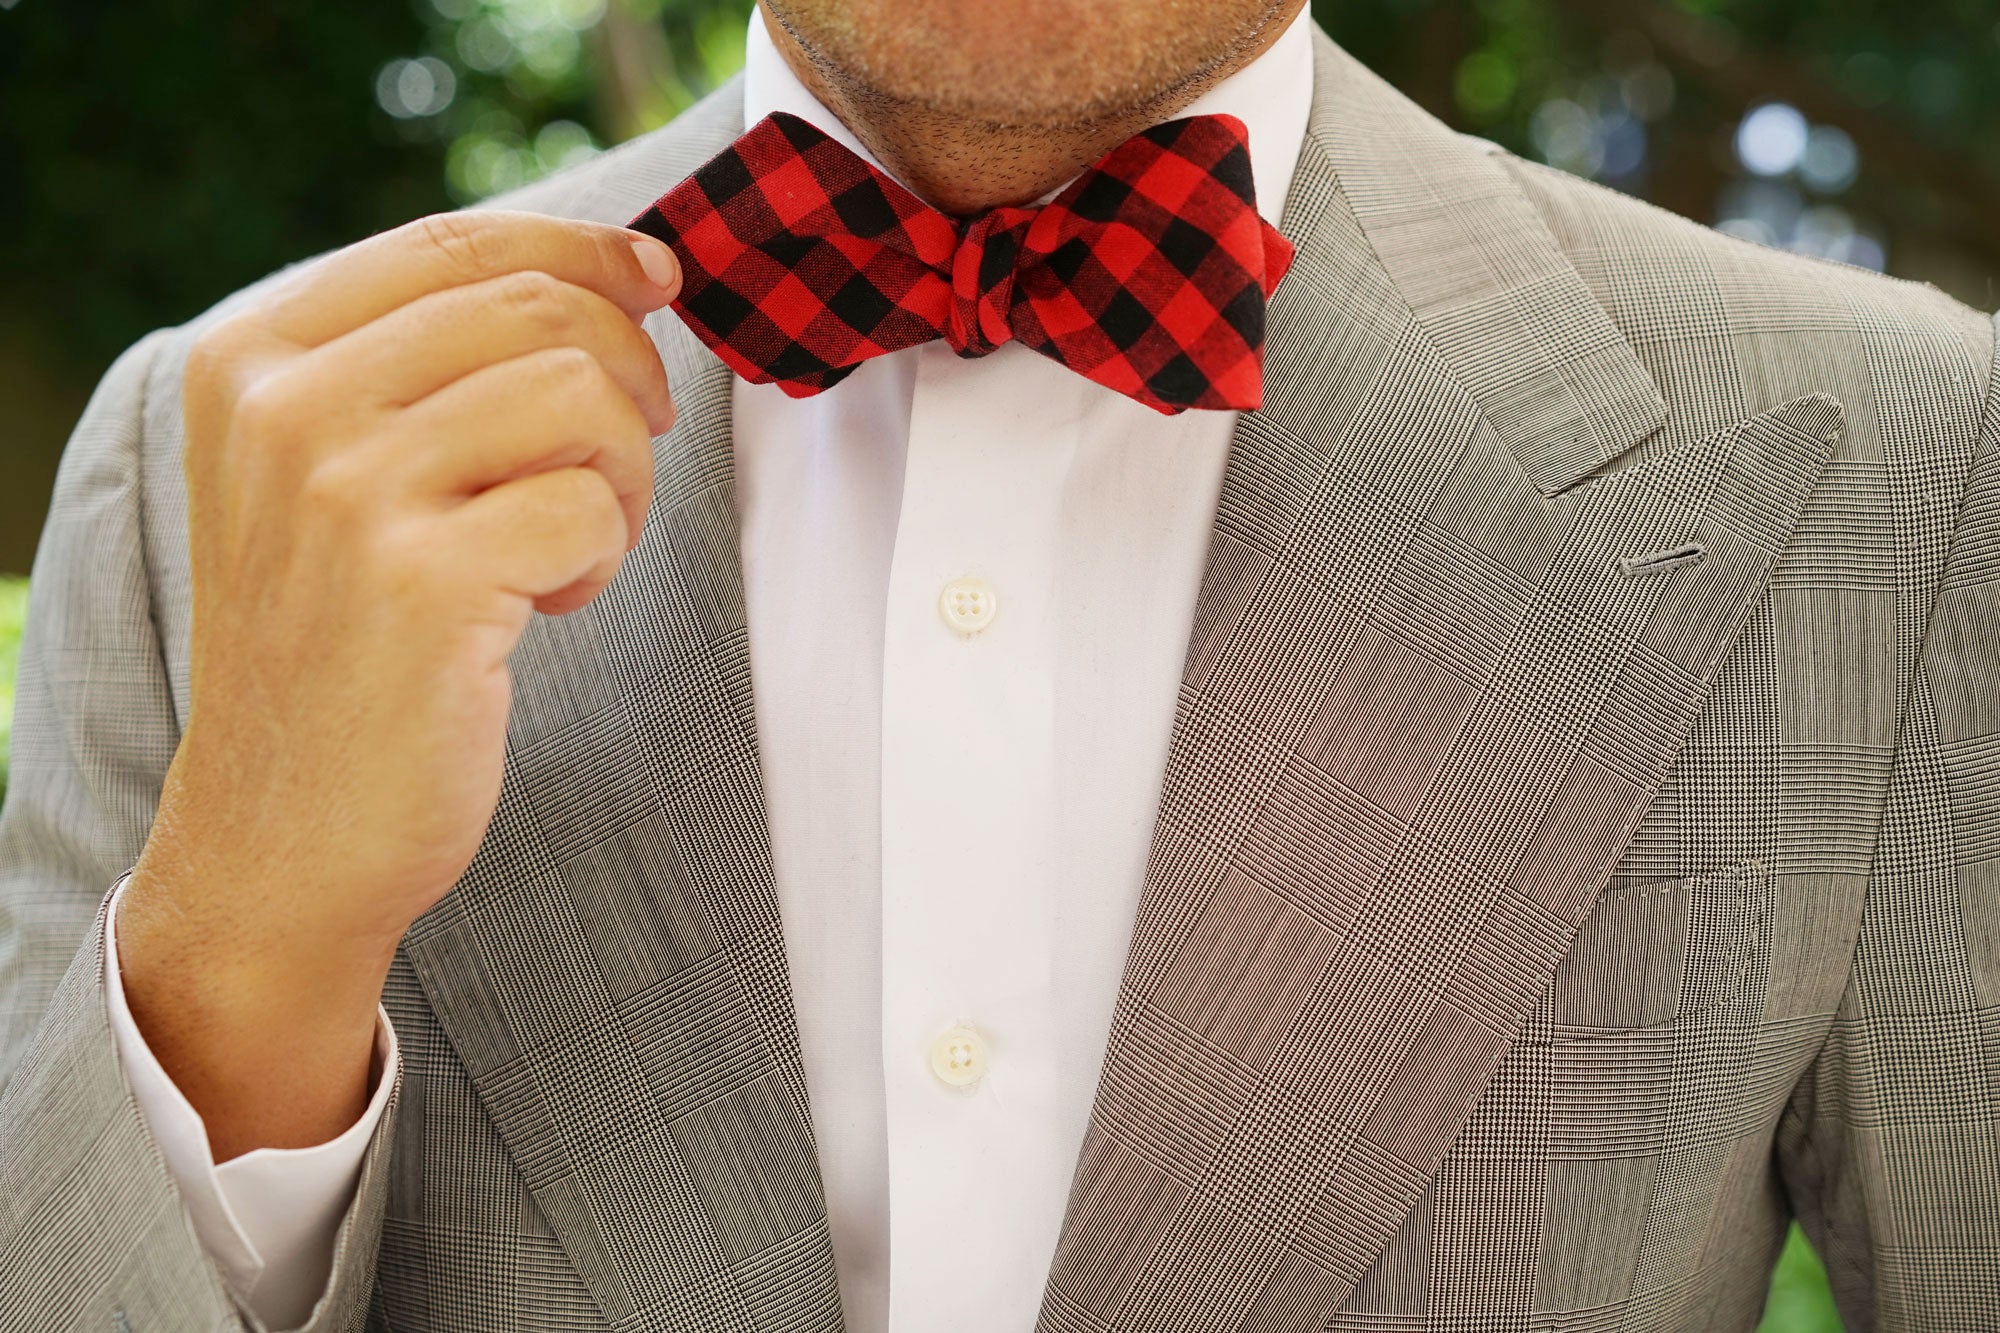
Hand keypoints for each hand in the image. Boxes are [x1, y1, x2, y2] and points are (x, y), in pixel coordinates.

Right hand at [117, 211, 680, 1157]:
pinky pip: (593, 507)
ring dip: (620, 476)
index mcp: (253, 355)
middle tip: (619, 461)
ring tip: (566, 548)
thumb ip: (437, 362)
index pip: (461, 240)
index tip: (657, 286)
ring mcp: (346, 492)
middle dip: (625, 378)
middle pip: (541, 307)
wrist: (283, 833)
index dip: (589, 251)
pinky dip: (603, 556)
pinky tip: (550, 607)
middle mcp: (285, 406)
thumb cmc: (345, 643)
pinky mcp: (421, 582)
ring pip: (582, 395)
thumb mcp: (338, 472)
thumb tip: (634, 268)